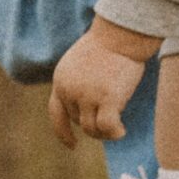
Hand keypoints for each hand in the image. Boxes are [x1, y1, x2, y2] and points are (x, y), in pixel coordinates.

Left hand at [47, 17, 158, 147]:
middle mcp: (70, 91)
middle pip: (79, 121)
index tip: (72, 145)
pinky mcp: (108, 99)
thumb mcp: (83, 61)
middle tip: (113, 118)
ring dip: (104, 133)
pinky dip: (115, 133)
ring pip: (92, 129)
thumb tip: (89, 104)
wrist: (121, 33)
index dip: (63, 132)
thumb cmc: (109, 42)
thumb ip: (80, 80)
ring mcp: (88, 96)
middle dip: (95, 123)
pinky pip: (108, 127)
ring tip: (118, 129)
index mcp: (61, 81)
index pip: (57, 113)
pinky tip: (122, 131)